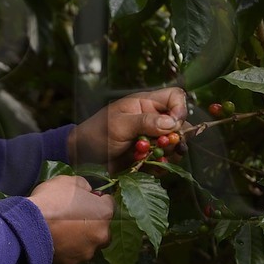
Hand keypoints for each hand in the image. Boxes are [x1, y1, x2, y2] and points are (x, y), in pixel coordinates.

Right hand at [29, 175, 114, 263]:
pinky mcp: (72, 262)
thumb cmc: (52, 199)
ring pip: (89, 244)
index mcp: (104, 213)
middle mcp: (101, 235)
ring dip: (81, 238)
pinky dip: (68, 248)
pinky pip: (74, 254)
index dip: (98, 199)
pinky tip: (57, 240)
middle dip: (94, 223)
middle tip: (76, 217)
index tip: (87, 198)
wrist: (30, 225)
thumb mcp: (69, 181)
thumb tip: (87, 192)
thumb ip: (84, 186)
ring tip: (64, 231)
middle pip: (103, 228)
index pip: (109, 203)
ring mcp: (87, 251)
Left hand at [68, 86, 187, 170]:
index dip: (180, 108)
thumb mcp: (119, 125)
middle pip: (180, 124)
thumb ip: (145, 122)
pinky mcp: (150, 156)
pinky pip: (165, 160)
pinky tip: (150, 166)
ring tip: (153, 157)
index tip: (175, 124)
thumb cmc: (97, 133)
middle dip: (175, 137)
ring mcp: (152, 138)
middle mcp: (153, 119)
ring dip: (169, 153)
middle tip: (164, 145)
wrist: (83, 157)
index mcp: (145, 104)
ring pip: (175, 144)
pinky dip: (161, 165)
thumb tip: (172, 123)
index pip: (175, 97)